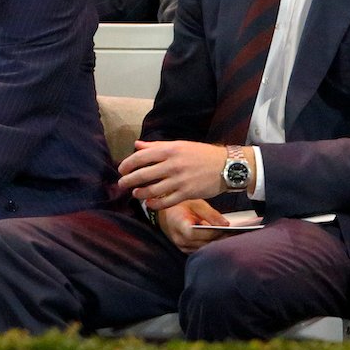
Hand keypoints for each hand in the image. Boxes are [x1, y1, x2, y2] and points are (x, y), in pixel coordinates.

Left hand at [118, 139, 233, 209]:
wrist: (227, 166)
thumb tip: (137, 145)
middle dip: (128, 180)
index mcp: (170, 150)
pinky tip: (149, 204)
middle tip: (121, 184)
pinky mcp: (187, 193)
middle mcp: (173, 165)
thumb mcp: (179, 145)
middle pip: (143, 175)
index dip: (128, 164)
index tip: (121, 169)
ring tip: (135, 194)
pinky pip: (166, 201)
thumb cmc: (202, 154)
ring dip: (140, 193)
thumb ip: (157, 146)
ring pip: (152, 190)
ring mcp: (180, 180)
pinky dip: (155, 204)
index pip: (141, 157)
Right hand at [155, 199, 227, 253]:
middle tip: (234, 233)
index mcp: (179, 225)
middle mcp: (180, 239)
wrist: (166, 213)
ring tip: (228, 236)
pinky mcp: (186, 250)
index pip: (200, 233)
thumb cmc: (180, 206)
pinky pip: (201, 250)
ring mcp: (182, 247)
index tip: (227, 228)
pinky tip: (218, 239)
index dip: (214, 231)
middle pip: (204, 243)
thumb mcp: (195, 203)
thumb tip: (226, 224)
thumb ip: (210, 214)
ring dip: (216, 243)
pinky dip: (210, 245)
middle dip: (219, 238)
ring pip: (204, 249)